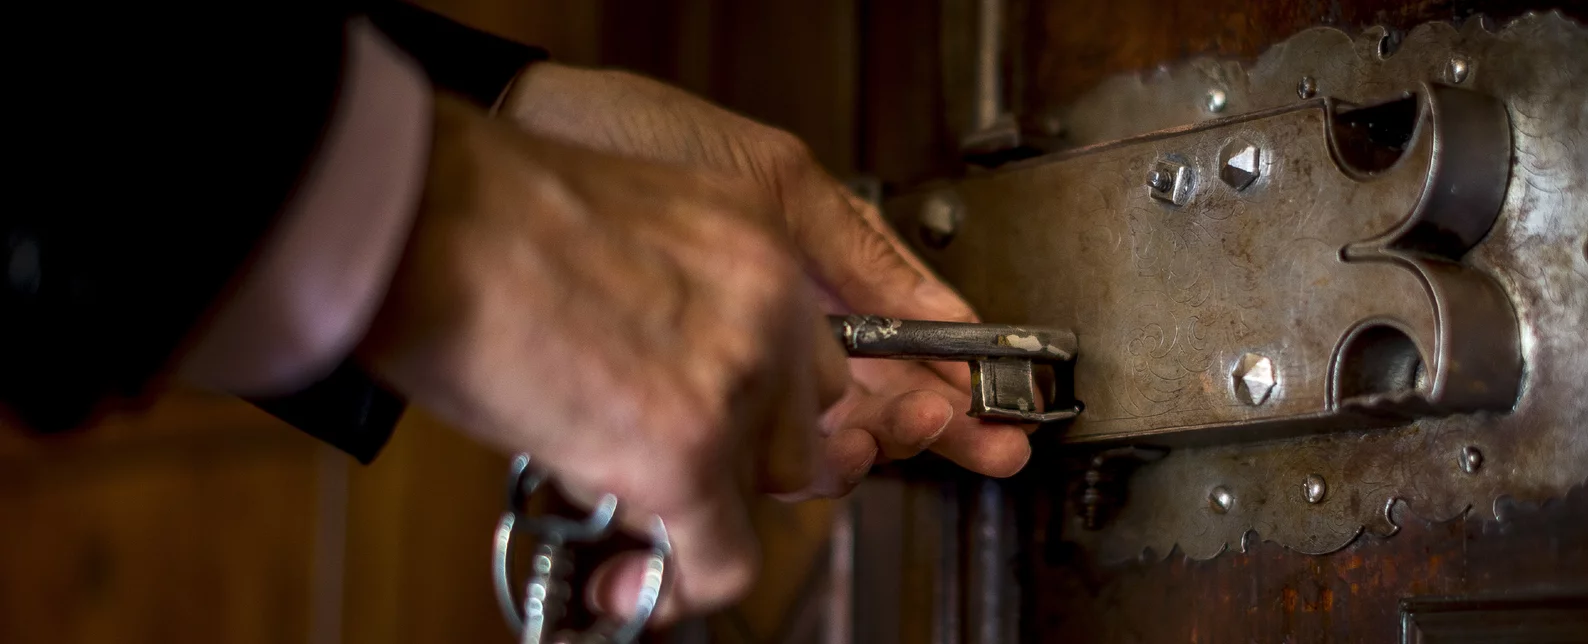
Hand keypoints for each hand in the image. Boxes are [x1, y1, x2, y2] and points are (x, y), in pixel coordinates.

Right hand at [355, 97, 863, 617]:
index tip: (714, 431)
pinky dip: (673, 587)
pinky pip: (720, 558)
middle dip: (733, 459)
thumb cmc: (478, 208)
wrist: (420, 216)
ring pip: (756, 494)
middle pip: (800, 426)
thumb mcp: (625, 225)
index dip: (756, 407)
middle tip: (655, 462)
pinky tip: (627, 587)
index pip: (806, 351)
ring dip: (690, 508)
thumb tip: (660, 370)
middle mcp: (772, 303)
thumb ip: (675, 294)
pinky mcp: (688, 452)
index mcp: (761, 232)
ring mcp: (738, 382)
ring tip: (598, 485)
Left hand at [498, 63, 1034, 479]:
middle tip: (953, 432)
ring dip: (859, 446)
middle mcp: (778, 334)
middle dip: (920, 429)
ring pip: (815, 438)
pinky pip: (746, 445)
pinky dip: (784, 458)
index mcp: (815, 284)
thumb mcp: (777, 182)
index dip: (953, 399)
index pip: (902, 357)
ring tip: (885, 434)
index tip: (994, 425)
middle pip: (870, 410)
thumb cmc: (640, 141)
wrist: (525, 150)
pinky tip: (813, 455)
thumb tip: (950, 312)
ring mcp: (730, 369)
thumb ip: (862, 248)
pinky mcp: (676, 397)